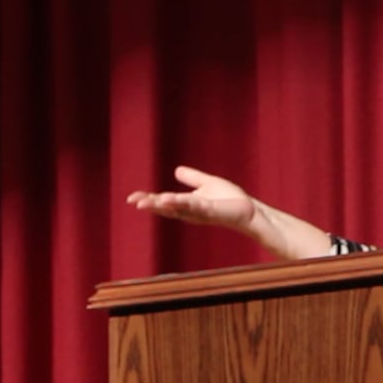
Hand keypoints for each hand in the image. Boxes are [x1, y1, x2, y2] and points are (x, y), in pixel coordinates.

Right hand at [126, 165, 257, 229]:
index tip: (132, 198)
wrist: (249, 210)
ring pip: (176, 208)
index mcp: (187, 204)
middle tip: (133, 201)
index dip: (149, 200)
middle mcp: (190, 211)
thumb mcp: (207, 184)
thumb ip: (192, 179)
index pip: (164, 202)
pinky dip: (180, 204)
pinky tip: (168, 199)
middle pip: (166, 207)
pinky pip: (193, 207)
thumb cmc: (230, 200)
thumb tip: (176, 170)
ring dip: (160, 205)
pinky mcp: (211, 212)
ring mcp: (200, 212)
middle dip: (149, 204)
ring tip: (143, 203)